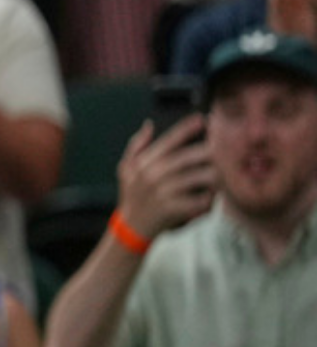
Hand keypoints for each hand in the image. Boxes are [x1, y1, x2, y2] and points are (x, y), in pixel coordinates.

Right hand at [116, 115, 215, 237]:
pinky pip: (202, 199)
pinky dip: (210, 198)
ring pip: (201, 177)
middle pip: (189, 157)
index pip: (168, 141)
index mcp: (143, 163)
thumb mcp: (126, 169)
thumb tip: (149, 125)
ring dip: (214, 175)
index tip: (202, 119)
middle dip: (209, 151)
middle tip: (222, 149)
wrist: (132, 227)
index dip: (186, 128)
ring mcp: (163, 193)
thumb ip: (136, 145)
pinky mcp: (174, 209)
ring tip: (218, 175)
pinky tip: (210, 196)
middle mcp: (153, 176)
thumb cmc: (132, 195)